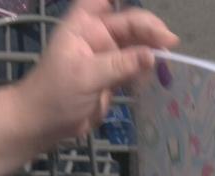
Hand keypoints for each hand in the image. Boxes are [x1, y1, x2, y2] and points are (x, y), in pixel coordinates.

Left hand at [14, 0, 178, 145]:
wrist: (44, 124)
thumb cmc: (55, 94)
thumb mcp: (86, 76)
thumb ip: (120, 65)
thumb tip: (152, 55)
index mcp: (84, 26)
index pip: (101, 2)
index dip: (117, 0)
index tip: (144, 12)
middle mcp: (97, 36)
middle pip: (129, 24)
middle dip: (150, 30)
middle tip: (170, 43)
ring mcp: (108, 57)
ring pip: (137, 46)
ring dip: (153, 50)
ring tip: (170, 60)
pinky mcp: (114, 77)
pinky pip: (137, 67)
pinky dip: (149, 69)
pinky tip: (161, 74)